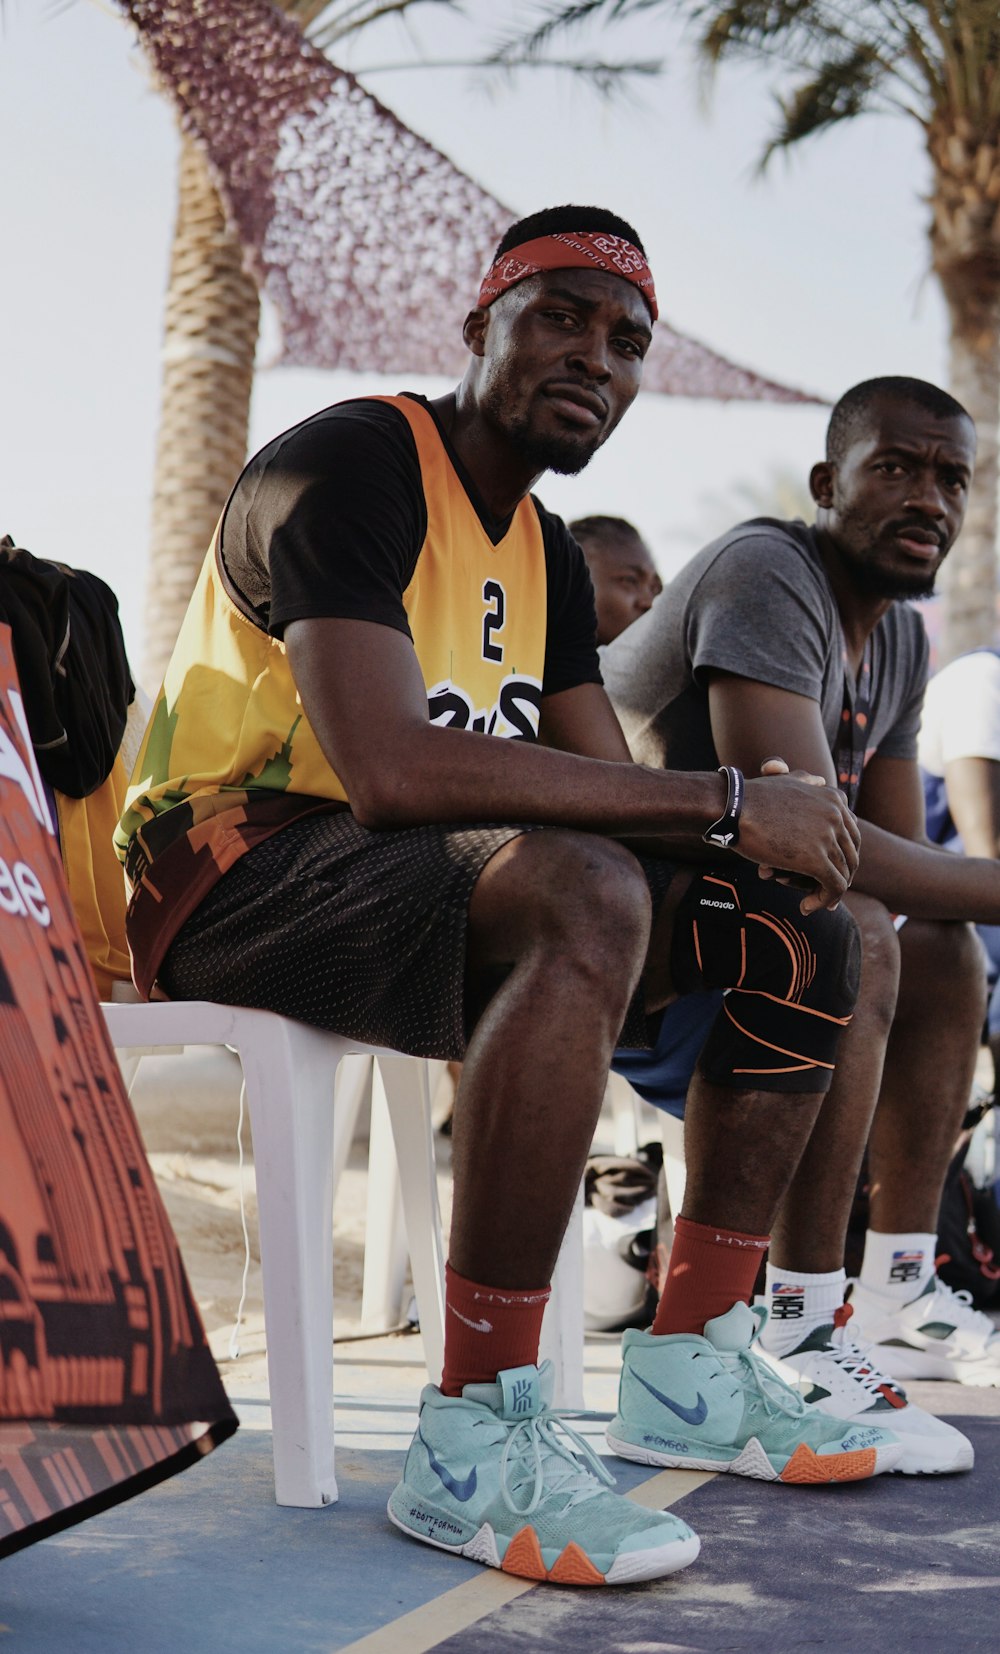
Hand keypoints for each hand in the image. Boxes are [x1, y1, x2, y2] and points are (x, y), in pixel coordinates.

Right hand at [737, 757, 859, 912]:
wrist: (732, 807)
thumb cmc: (751, 796)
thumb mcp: (786, 780)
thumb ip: (807, 781)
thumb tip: (820, 780)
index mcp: (834, 799)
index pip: (852, 834)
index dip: (843, 856)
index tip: (831, 870)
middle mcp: (837, 816)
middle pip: (850, 856)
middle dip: (840, 876)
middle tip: (825, 892)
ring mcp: (828, 837)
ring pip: (844, 874)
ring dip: (828, 893)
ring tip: (810, 902)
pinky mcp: (816, 859)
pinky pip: (834, 888)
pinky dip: (823, 901)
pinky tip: (806, 907)